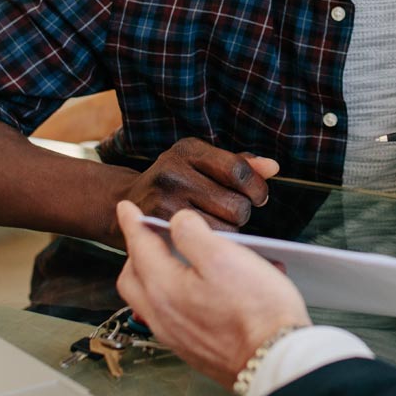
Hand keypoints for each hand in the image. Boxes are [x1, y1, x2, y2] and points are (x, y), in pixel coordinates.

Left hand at [114, 202, 309, 390]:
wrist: (273, 360)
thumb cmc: (255, 310)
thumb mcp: (224, 257)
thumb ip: (192, 234)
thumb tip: (178, 222)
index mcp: (163, 288)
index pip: (139, 247)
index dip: (132, 223)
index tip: (126, 208)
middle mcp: (162, 316)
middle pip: (134, 279)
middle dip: (137, 254)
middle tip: (149, 236)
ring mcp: (177, 336)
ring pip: (152, 299)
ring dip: (157, 275)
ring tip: (180, 260)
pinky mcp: (195, 349)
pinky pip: (174, 316)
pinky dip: (179, 295)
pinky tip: (208, 290)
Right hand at [121, 138, 280, 230]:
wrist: (122, 204)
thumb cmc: (175, 183)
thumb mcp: (202, 163)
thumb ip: (240, 165)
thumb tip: (273, 168)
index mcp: (188, 150)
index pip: (238, 170)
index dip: (256, 188)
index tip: (258, 196)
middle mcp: (172, 171)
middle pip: (235, 205)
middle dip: (241, 213)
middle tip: (230, 212)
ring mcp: (163, 201)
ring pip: (224, 229)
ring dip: (229, 231)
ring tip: (216, 223)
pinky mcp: (159, 228)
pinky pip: (206, 244)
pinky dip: (213, 244)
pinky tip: (205, 237)